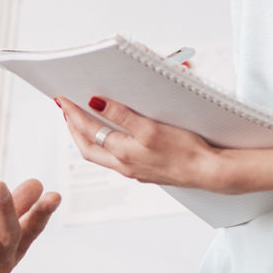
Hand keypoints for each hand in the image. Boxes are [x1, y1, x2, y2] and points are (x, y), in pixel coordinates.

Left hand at [58, 95, 221, 189]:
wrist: (211, 173)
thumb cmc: (186, 151)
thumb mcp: (151, 128)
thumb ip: (121, 115)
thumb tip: (95, 103)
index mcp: (123, 153)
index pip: (88, 131)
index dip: (73, 114)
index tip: (62, 99)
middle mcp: (125, 165)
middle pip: (88, 147)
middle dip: (74, 128)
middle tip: (67, 111)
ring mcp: (135, 171)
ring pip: (101, 155)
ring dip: (89, 138)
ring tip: (83, 122)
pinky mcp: (147, 172)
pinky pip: (116, 159)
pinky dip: (107, 145)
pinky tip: (112, 138)